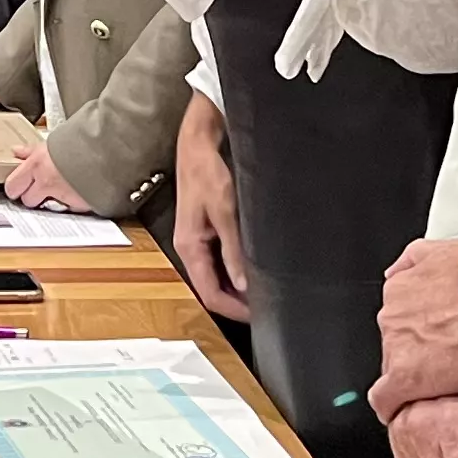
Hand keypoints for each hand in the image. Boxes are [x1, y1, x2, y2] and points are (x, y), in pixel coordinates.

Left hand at [3, 139, 80, 211]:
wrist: (108, 149)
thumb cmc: (81, 142)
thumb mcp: (52, 142)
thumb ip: (32, 151)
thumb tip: (17, 151)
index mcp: (37, 164)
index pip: (12, 186)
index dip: (15, 187)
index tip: (17, 186)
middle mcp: (46, 181)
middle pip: (27, 201)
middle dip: (32, 196)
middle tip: (40, 188)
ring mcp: (62, 195)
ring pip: (47, 207)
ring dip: (51, 201)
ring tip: (61, 187)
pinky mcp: (78, 205)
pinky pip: (68, 208)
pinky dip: (70, 203)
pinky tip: (75, 191)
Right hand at [167, 90, 250, 319]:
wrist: (199, 141)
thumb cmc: (208, 171)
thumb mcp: (225, 211)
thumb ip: (233, 248)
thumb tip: (242, 284)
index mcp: (189, 246)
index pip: (210, 293)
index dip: (234, 310)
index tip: (260, 316)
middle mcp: (191, 247)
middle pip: (212, 288)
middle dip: (237, 302)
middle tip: (268, 308)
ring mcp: (199, 239)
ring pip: (217, 276)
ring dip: (238, 287)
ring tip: (265, 292)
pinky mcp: (207, 229)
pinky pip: (220, 260)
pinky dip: (237, 270)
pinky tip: (255, 269)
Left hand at [370, 236, 457, 415]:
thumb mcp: (441, 250)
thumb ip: (412, 260)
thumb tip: (395, 271)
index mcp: (399, 290)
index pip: (399, 320)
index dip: (417, 334)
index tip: (431, 341)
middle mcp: (391, 317)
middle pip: (397, 344)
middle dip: (416, 353)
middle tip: (447, 360)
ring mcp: (396, 347)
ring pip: (396, 368)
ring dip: (415, 376)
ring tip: (444, 382)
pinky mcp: (406, 377)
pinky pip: (386, 398)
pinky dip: (391, 406)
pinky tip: (398, 411)